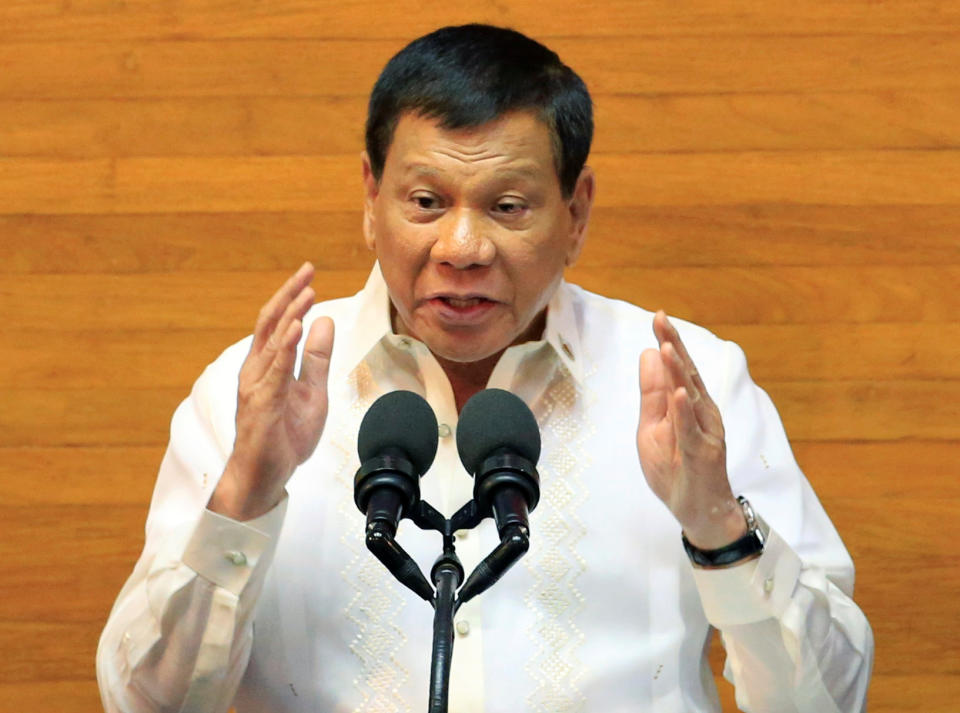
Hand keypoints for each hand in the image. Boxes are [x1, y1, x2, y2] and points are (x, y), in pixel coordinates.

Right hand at [209, 263, 334, 520]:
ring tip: (306, 292)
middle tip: (307, 270)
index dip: (292, 297)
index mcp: (266, 366)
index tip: (309, 273)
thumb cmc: (284, 436)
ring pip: (271, 343)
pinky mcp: (262, 406)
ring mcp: (256, 388)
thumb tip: (324, 321)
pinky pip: (275, 372)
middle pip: (270, 324)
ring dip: (290, 315)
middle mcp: (256, 371)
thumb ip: (317, 359)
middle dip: (289, 295)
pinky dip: (285, 348)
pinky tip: (296, 329)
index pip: (278, 323)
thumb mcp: (312, 392)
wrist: (266, 476)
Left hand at [637, 311, 744, 548]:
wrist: (697, 511)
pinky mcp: (703, 454)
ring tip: (667, 347)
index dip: (669, 342)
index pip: (678, 368)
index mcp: (689, 404)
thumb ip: (652, 393)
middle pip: (687, 374)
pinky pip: (691, 432)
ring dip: (679, 372)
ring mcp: (704, 432)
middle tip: (661, 319)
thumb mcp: (652, 427)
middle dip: (674, 346)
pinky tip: (680, 393)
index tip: (658, 317)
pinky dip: (685, 413)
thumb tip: (649, 353)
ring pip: (691, 397)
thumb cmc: (675, 468)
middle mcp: (701, 412)